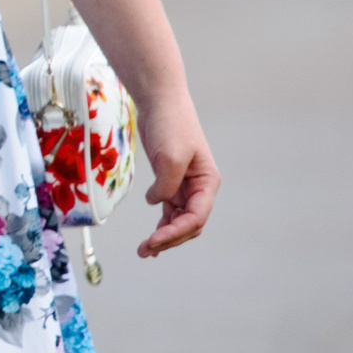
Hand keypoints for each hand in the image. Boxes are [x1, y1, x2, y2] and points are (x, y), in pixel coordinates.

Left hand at [133, 96, 217, 257]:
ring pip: (179, 220)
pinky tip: (151, 236)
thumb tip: (158, 204)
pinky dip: (161, 223)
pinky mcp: (169, 181)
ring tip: (145, 250)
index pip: (196, 217)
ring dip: (164, 236)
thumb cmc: (170, 125)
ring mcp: (184, 185)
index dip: (177, 232)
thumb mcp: (169, 156)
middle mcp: (199, 187)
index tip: (154, 240)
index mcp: (207, 182)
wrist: (160, 102)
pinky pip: (169, 210)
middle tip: (145, 249)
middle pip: (189, 224)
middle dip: (169, 239)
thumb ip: (166, 184)